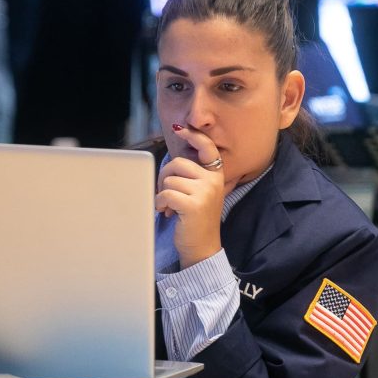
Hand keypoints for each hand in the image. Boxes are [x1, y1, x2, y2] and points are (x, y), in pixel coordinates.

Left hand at [155, 124, 224, 268]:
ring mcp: (205, 192)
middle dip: (165, 177)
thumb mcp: (199, 193)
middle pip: (178, 163)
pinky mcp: (194, 204)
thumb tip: (171, 162)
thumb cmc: (195, 220)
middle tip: (166, 194)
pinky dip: (160, 203)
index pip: (207, 147)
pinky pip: (166, 193)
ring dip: (162, 194)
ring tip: (169, 207)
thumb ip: (190, 176)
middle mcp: (213, 181)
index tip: (180, 128)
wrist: (202, 248)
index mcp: (216, 175)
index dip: (193, 136)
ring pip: (170, 179)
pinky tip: (167, 212)